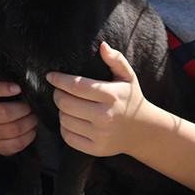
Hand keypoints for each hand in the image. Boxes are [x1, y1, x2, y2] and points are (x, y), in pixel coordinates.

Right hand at [0, 79, 37, 155]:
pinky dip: (28, 136)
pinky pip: (16, 143)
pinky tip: (30, 130)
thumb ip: (11, 82)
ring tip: (33, 118)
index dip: (2, 89)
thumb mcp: (2, 86)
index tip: (18, 88)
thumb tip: (31, 82)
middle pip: (4, 112)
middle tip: (31, 107)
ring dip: (29, 123)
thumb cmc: (3, 99)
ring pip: (13, 129)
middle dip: (24, 109)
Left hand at [47, 42, 148, 156]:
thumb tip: (102, 46)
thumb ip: (115, 59)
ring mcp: (100, 135)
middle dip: (57, 94)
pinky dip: (64, 127)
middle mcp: (105, 116)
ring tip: (68, 105)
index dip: (59, 80)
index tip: (50, 76)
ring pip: (64, 119)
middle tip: (59, 91)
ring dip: (61, 110)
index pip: (76, 86)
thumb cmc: (130, 99)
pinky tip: (72, 120)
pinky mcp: (96, 148)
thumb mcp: (127, 76)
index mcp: (111, 96)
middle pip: (65, 103)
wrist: (143, 131)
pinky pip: (68, 136)